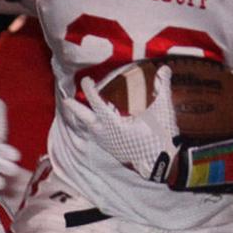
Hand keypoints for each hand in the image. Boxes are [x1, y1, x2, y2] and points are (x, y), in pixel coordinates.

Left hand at [66, 66, 179, 181]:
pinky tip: (99, 124)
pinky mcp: (115, 151)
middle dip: (76, 109)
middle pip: (86, 120)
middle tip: (67, 99)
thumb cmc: (161, 138)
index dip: (90, 90)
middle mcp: (108, 135)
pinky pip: (99, 137)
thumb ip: (162, 88)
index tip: (86, 80)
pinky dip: (96, 128)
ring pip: (92, 129)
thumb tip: (165, 68)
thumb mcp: (163, 111)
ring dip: (86, 119)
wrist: (164, 164)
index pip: (97, 104)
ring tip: (81, 110)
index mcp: (115, 125)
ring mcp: (110, 144)